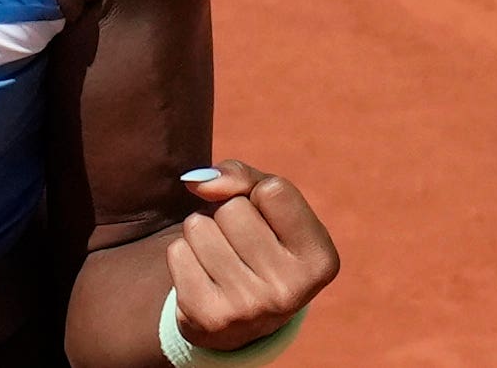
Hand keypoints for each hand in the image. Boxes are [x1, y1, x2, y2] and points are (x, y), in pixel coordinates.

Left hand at [167, 159, 340, 351]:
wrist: (241, 319)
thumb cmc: (260, 242)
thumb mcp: (268, 206)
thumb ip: (243, 177)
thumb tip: (198, 182)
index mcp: (319, 260)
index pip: (273, 191)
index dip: (258, 195)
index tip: (267, 219)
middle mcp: (290, 291)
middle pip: (232, 209)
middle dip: (226, 214)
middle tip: (240, 243)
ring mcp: (249, 308)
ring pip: (198, 226)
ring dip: (202, 232)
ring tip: (222, 258)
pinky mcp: (208, 317)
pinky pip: (177, 252)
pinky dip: (184, 255)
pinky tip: (204, 276)